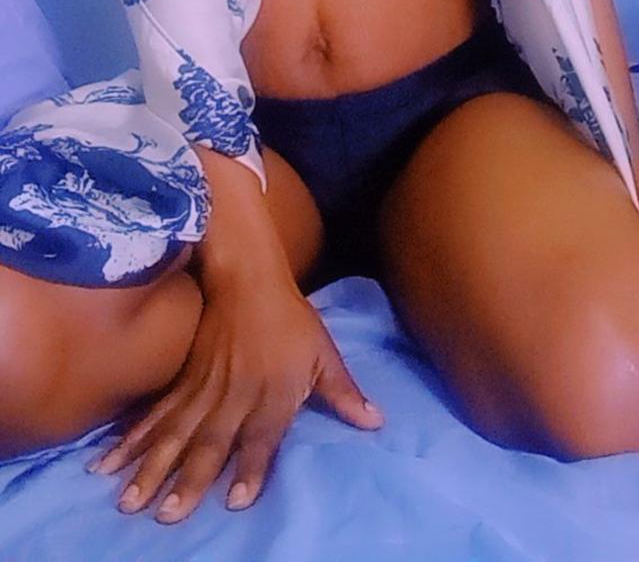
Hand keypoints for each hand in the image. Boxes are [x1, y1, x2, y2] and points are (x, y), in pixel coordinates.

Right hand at [86, 278, 384, 523]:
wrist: (248, 276)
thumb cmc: (291, 318)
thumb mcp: (323, 352)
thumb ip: (343, 392)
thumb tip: (375, 422)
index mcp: (273, 391)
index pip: (262, 435)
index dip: (250, 467)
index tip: (234, 501)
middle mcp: (236, 394)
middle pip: (210, 440)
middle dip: (188, 479)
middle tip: (165, 515)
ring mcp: (205, 387)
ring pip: (175, 432)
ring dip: (151, 466)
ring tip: (129, 499)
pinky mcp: (184, 378)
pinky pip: (156, 413)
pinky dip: (132, 438)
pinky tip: (109, 460)